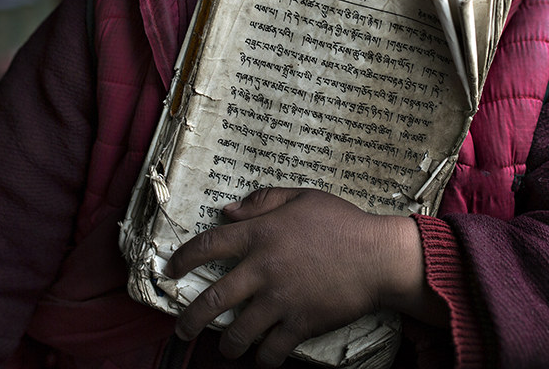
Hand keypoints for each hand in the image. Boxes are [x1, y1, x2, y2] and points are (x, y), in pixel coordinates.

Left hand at [164, 187, 424, 365]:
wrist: (378, 256)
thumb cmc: (342, 222)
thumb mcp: (301, 196)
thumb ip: (262, 200)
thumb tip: (226, 211)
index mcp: (260, 234)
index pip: (207, 246)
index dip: (183, 258)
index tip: (170, 269)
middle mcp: (263, 269)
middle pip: (212, 299)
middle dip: (190, 318)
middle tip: (180, 329)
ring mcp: (280, 300)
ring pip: (237, 332)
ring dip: (226, 344)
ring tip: (225, 347)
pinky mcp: (300, 324)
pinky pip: (271, 351)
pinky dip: (262, 359)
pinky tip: (260, 357)